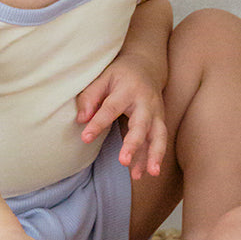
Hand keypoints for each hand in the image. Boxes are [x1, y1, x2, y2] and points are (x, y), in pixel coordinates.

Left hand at [76, 56, 166, 179]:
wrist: (147, 66)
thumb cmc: (120, 74)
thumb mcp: (103, 77)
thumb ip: (90, 96)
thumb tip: (81, 119)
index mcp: (128, 89)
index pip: (111, 108)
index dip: (98, 123)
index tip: (85, 138)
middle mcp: (145, 102)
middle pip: (141, 125)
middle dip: (133, 144)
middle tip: (123, 161)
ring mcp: (156, 113)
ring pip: (158, 136)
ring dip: (154, 155)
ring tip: (148, 174)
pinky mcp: (160, 122)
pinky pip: (158, 142)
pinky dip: (153, 158)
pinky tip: (144, 173)